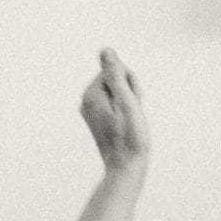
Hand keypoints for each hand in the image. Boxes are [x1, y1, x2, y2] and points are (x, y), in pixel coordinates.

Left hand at [80, 49, 149, 170]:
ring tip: (131, 122)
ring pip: (118, 93)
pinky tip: (127, 127)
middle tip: (133, 115)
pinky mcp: (99, 119)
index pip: (116, 70)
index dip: (130, 84)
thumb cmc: (130, 139)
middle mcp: (87, 100)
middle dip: (129, 93)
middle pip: (116, 80)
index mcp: (91, 94)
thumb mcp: (126, 102)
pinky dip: (126, 112)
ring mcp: (92, 111)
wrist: (126, 169)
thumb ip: (116, 75)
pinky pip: (116, 105)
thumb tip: (105, 51)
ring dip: (130, 103)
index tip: (132, 104)